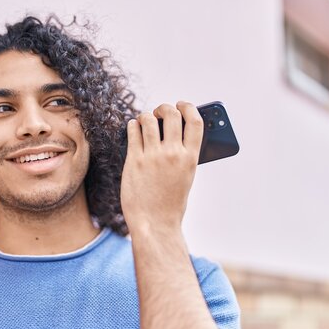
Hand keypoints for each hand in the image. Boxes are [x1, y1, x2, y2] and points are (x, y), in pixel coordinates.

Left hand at [120, 101, 203, 234]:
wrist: (154, 224)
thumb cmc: (171, 203)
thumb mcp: (186, 177)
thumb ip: (183, 155)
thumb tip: (174, 132)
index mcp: (190, 158)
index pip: (195, 122)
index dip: (189, 107)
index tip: (183, 105)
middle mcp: (172, 154)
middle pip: (172, 114)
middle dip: (165, 108)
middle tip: (160, 111)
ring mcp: (152, 156)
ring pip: (148, 119)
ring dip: (147, 116)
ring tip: (145, 120)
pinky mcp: (134, 160)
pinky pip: (133, 131)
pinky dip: (133, 125)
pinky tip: (134, 127)